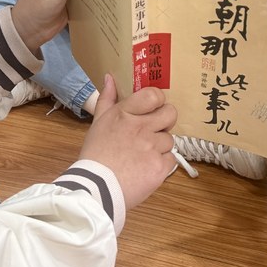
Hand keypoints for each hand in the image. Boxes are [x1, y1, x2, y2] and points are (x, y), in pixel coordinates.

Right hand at [79, 74, 177, 209]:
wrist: (96, 189)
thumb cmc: (95, 154)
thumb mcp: (98, 122)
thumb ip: (107, 98)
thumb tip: (110, 77)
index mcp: (125, 113)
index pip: (154, 95)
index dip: (158, 100)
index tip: (153, 108)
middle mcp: (141, 127)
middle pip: (170, 113)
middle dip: (165, 120)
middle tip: (154, 130)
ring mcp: (152, 147)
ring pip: (170, 139)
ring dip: (160, 146)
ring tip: (143, 155)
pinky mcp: (160, 167)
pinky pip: (171, 159)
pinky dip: (161, 164)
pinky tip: (146, 168)